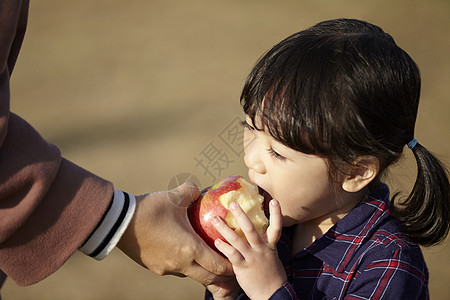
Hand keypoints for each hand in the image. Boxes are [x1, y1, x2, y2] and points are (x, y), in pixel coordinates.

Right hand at [117, 182, 232, 285]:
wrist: (119, 223)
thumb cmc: (150, 210)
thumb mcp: (174, 197)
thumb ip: (191, 191)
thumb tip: (197, 189)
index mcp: (190, 249)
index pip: (217, 266)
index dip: (230, 266)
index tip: (237, 261)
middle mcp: (180, 264)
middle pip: (207, 277)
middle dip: (220, 274)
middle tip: (227, 265)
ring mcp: (166, 268)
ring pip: (190, 274)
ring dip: (200, 269)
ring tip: (205, 257)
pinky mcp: (154, 267)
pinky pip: (175, 269)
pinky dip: (184, 264)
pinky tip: (181, 251)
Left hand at [212, 200, 286, 299]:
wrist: (272, 294)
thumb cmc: (271, 275)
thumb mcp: (271, 257)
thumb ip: (263, 246)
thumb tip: (253, 235)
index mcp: (270, 246)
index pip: (276, 227)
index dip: (276, 213)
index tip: (274, 200)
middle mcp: (261, 249)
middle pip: (251, 229)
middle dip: (241, 215)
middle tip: (232, 203)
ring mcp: (252, 257)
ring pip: (237, 240)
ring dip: (224, 228)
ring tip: (214, 219)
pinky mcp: (243, 267)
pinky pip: (232, 255)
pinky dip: (223, 247)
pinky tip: (216, 241)